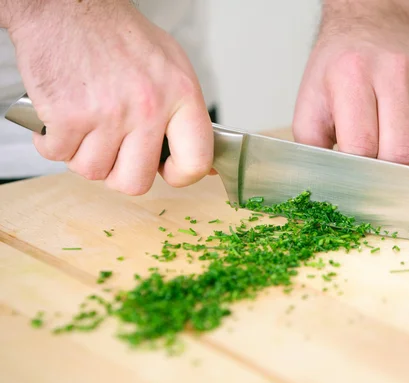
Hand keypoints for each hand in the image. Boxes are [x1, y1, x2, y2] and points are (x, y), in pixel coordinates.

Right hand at [7, 0, 212, 194]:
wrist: (68, 6)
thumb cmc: (119, 36)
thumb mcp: (171, 67)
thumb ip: (184, 114)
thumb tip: (198, 159)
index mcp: (182, 95)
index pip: (196, 161)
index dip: (179, 176)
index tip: (166, 170)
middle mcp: (149, 107)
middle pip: (136, 183)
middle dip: (119, 173)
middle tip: (113, 151)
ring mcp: (109, 114)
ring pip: (93, 171)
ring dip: (83, 154)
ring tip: (86, 123)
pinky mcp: (69, 116)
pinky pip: (58, 155)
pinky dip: (53, 143)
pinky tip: (61, 119)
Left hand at [293, 2, 408, 170]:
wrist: (374, 26)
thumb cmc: (340, 70)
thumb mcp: (310, 104)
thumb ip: (313, 147)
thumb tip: (327, 186)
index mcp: (352, 75)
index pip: (362, 145)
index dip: (356, 172)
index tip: (350, 179)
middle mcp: (394, 73)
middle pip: (400, 153)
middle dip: (384, 175)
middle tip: (370, 173)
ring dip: (408, 170)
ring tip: (387, 164)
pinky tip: (405, 148)